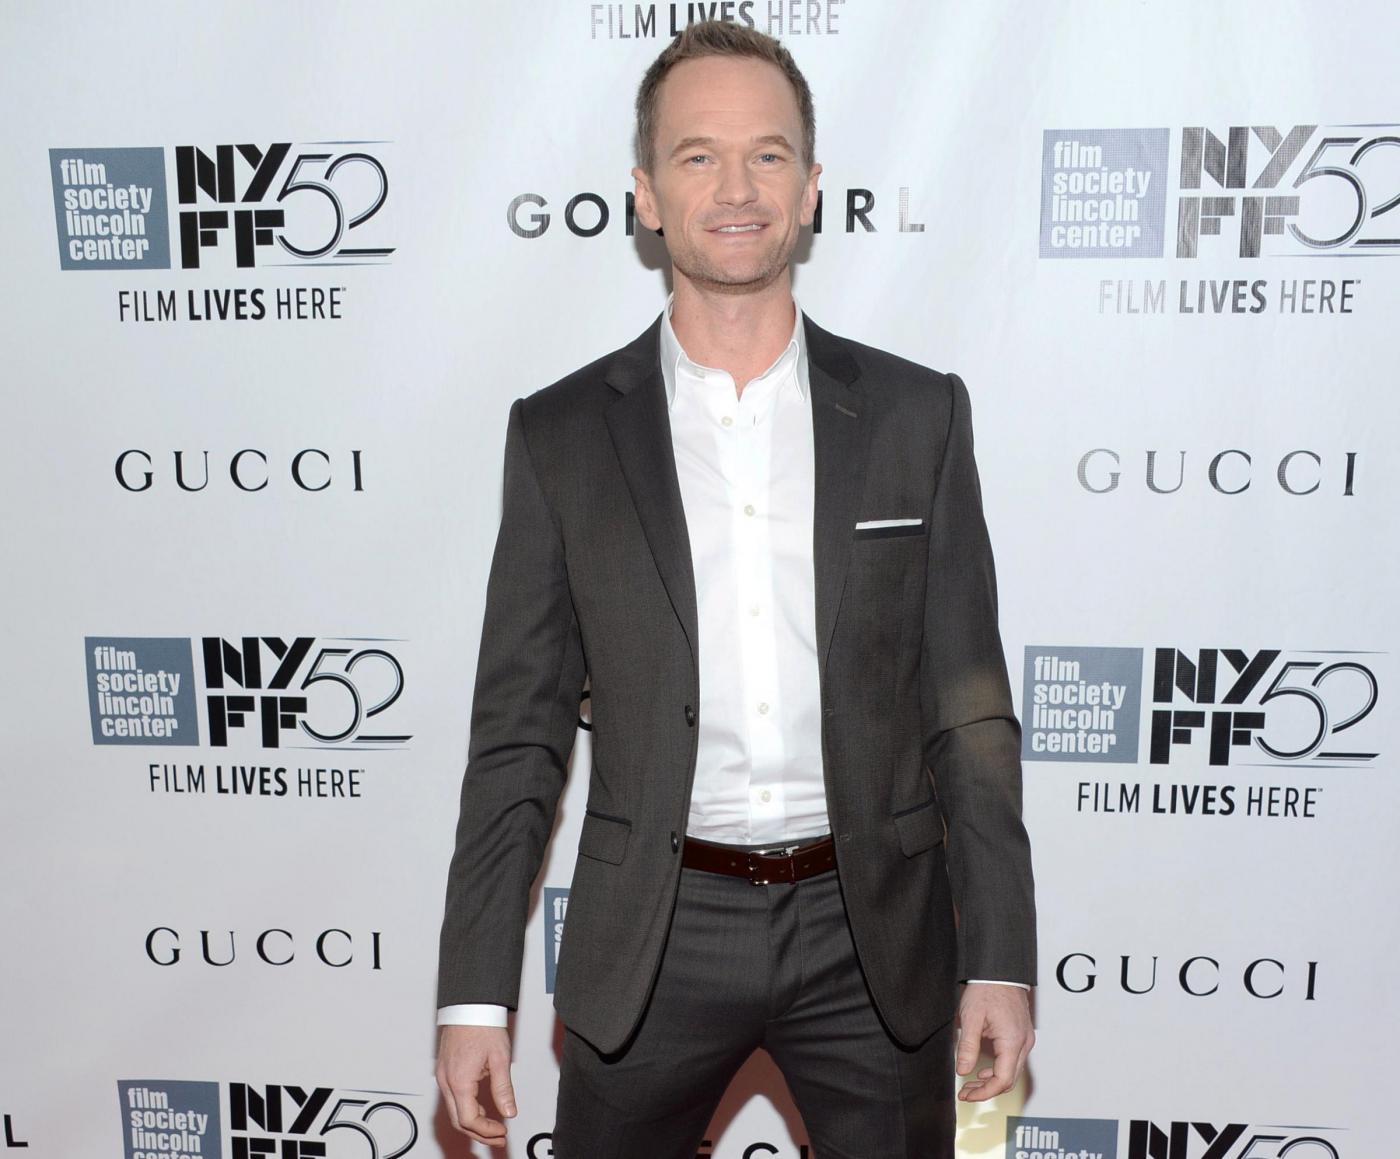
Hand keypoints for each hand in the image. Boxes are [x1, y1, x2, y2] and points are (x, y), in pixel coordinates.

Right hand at [436, 1024, 516, 1147]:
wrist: (470, 1005)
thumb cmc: (483, 1025)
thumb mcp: (499, 1059)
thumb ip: (503, 1089)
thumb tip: (509, 1111)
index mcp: (459, 1080)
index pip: (469, 1120)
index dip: (486, 1130)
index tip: (502, 1131)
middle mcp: (447, 1080)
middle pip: (459, 1120)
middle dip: (479, 1133)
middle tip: (498, 1136)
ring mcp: (444, 1075)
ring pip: (454, 1110)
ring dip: (473, 1122)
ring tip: (493, 1126)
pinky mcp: (446, 1070)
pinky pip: (453, 1097)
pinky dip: (467, 1108)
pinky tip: (482, 1109)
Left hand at [955, 983, 1033, 1101]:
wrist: (1000, 971)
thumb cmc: (987, 989)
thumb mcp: (970, 1018)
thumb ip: (967, 1046)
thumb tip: (963, 1070)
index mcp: (1012, 1041)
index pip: (1002, 1080)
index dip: (984, 1092)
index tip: (966, 1094)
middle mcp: (1023, 1043)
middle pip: (1009, 1080)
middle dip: (986, 1090)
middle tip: (966, 1092)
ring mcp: (1024, 1040)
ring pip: (1011, 1071)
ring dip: (992, 1081)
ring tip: (970, 1082)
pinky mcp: (1021, 1035)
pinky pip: (1013, 1060)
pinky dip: (998, 1069)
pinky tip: (983, 1069)